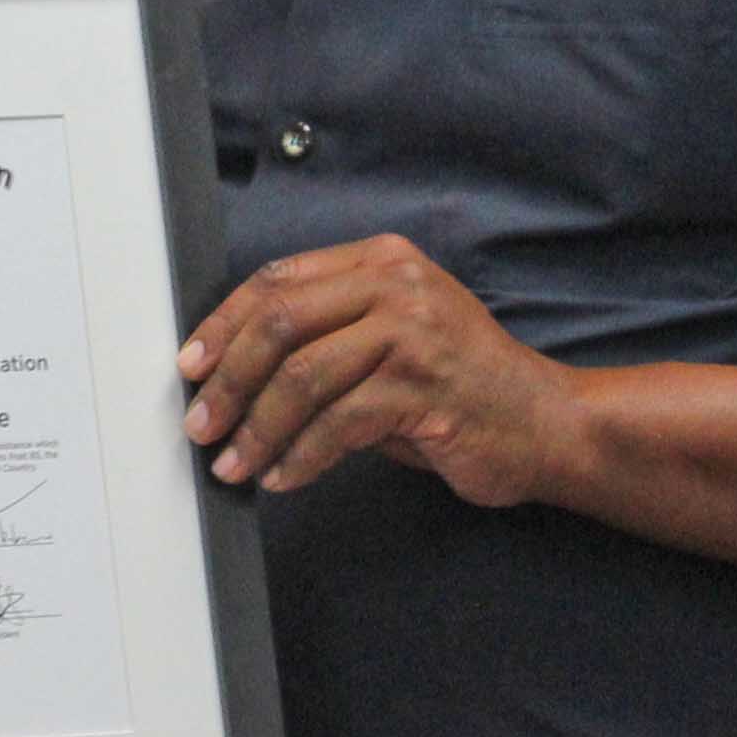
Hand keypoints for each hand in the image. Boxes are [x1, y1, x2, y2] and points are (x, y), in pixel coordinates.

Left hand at [178, 232, 586, 501]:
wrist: (545, 422)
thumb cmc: (458, 386)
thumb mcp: (390, 338)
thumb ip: (327, 336)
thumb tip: (233, 371)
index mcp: (380, 261)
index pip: (278, 280)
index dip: (224, 324)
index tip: (190, 365)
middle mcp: (396, 285)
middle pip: (281, 323)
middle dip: (228, 379)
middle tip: (201, 423)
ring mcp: (413, 333)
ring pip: (303, 376)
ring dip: (257, 428)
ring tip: (234, 462)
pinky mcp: (425, 388)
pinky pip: (340, 424)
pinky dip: (302, 455)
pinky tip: (284, 475)